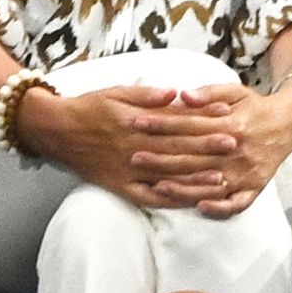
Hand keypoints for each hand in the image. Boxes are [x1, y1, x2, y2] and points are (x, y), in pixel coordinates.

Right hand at [17, 83, 238, 209]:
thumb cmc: (89, 106)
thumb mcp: (117, 91)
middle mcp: (134, 148)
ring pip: (166, 177)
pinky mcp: (120, 187)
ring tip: (221, 178)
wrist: (56, 129)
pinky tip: (189, 201)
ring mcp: (128, 171)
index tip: (226, 117)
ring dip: (194, 178)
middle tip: (234, 147)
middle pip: (177, 149)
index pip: (176, 121)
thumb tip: (177, 92)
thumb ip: (148, 94)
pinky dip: (169, 200)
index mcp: (136, 121)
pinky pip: (148, 197)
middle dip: (207, 148)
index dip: (203, 119)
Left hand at [136, 80, 291, 217]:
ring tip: (155, 185)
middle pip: (193, 157)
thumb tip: (182, 95)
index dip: (162, 123)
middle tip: (134, 156)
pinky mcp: (255, 187)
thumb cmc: (254, 106)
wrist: (288, 123)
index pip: (189, 125)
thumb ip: (209, 92)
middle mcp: (238, 150)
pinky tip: (199, 206)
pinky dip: (218, 207)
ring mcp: (247, 172)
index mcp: (231, 124)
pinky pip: (236, 203)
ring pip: (209, 183)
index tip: (138, 122)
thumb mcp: (234, 91)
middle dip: (161, 157)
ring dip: (181, 186)